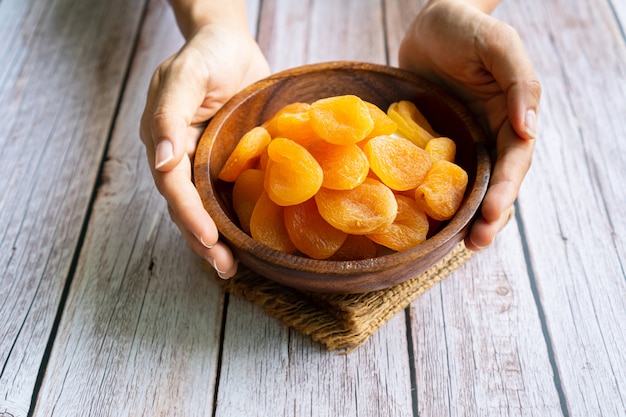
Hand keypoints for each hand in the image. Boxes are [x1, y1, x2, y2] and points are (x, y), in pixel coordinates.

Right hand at [140, 24, 269, 276]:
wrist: (232, 43)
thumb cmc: (207, 53)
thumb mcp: (185, 76)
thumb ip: (169, 116)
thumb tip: (161, 164)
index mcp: (166, 141)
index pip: (175, 187)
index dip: (190, 215)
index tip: (209, 240)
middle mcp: (182, 157)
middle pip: (188, 206)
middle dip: (203, 240)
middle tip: (224, 268)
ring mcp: (206, 161)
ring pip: (207, 207)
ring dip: (217, 238)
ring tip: (232, 266)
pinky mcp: (228, 161)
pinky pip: (229, 194)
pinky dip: (235, 218)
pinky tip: (249, 239)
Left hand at [398, 0, 540, 250]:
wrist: (429, 24)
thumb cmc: (465, 28)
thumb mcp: (497, 45)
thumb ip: (518, 83)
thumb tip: (530, 130)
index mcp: (511, 119)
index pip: (514, 162)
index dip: (505, 191)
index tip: (490, 215)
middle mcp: (490, 137)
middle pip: (496, 185)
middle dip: (488, 218)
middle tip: (474, 244)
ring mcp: (462, 143)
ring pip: (468, 188)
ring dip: (464, 218)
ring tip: (456, 246)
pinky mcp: (433, 145)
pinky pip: (436, 176)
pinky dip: (434, 199)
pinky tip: (424, 221)